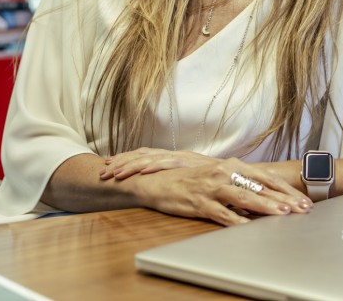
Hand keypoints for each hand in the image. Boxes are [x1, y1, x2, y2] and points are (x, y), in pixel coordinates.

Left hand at [100, 147, 214, 179]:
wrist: (239, 174)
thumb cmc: (218, 180)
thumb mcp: (193, 180)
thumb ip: (178, 181)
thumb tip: (163, 188)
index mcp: (173, 158)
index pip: (144, 155)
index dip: (126, 159)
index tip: (108, 164)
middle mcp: (174, 155)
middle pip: (142, 154)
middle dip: (121, 162)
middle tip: (103, 171)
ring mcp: (180, 157)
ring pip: (150, 157)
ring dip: (131, 165)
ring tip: (115, 172)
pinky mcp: (188, 162)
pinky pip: (167, 162)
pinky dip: (153, 165)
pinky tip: (141, 170)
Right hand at [128, 157, 311, 226]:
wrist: (159, 181)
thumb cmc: (192, 180)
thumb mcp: (219, 178)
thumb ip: (241, 185)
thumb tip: (266, 197)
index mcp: (232, 166)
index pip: (265, 177)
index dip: (286, 189)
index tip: (302, 199)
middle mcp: (224, 173)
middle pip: (260, 187)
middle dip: (284, 198)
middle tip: (302, 208)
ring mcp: (212, 188)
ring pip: (244, 198)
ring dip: (264, 206)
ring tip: (282, 213)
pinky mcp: (200, 203)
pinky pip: (222, 213)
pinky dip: (236, 221)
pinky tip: (249, 227)